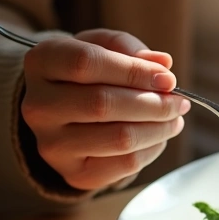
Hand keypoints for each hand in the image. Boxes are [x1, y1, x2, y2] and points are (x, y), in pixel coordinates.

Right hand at [21, 29, 189, 190]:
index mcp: (42, 63)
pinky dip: (152, 149)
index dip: (133, 70)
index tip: (167, 78)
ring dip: (159, 128)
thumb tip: (163, 64)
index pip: (86, 63)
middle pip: (103, 103)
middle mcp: (38, 105)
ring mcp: (52, 144)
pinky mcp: (73, 173)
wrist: (64, 114)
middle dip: (153, 103)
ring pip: (119, 138)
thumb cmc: (88, 72)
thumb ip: (129, 49)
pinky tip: (159, 136)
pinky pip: (125, 164)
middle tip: (179, 101)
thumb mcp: (101, 46)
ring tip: (174, 118)